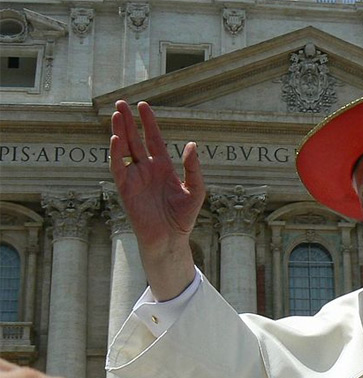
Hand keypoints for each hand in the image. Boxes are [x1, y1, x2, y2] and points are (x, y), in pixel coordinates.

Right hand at [110, 100, 205, 299]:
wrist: (170, 239)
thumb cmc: (183, 217)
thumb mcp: (196, 190)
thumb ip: (194, 168)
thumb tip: (192, 144)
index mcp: (163, 167)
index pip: (154, 139)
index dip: (149, 122)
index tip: (143, 105)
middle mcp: (147, 169)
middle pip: (135, 140)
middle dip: (128, 121)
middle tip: (121, 102)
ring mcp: (135, 178)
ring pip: (124, 150)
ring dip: (120, 132)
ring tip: (116, 114)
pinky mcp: (125, 189)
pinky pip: (118, 168)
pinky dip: (115, 153)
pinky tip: (116, 138)